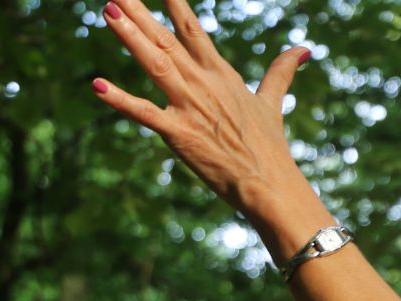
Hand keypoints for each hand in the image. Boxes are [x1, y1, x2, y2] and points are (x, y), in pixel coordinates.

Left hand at [91, 0, 311, 214]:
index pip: (192, 29)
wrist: (269, 184)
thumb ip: (282, 72)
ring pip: (154, 64)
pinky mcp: (179, 134)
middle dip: (140, 13)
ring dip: (129, 37)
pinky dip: (120, 100)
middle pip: (166, 39)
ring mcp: (190, 107)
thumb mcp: (272, 103)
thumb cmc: (269, 147)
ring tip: (108, 11)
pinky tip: (97, 85)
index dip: (174, 4)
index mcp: (221, 74)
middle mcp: (203, 84)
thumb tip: (303, 50)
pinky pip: (144, 113)